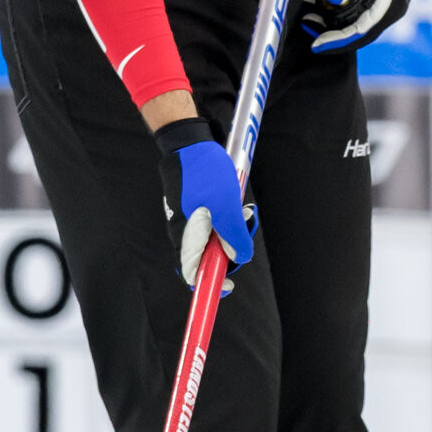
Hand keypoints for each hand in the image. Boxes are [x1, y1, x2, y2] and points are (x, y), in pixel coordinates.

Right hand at [157, 118, 255, 290]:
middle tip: (246, 229)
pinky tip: (239, 204)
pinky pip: (217, 224)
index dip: (209, 285)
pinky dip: (231, 219)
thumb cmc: (207, 176)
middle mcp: (185, 233)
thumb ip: (233, 236)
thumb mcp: (227, 208)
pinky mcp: (198, 210)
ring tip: (245, 212)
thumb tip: (240, 259)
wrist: (191, 146)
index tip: (229, 286)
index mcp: (186, 238)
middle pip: (209, 258)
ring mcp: (191, 221)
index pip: (192, 274)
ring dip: (234, 232)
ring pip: (216, 240)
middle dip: (232, 251)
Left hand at [304, 0, 431, 52]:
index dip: (336, 42)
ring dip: (334, 19)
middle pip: (357, 30)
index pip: (360, 33)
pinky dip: (340, 7)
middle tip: (306, 23)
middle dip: (330, 31)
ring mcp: (386, 2)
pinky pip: (359, 8)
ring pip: (357, 20)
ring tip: (310, 11)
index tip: (314, 45)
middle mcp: (389, 10)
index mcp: (390, 6)